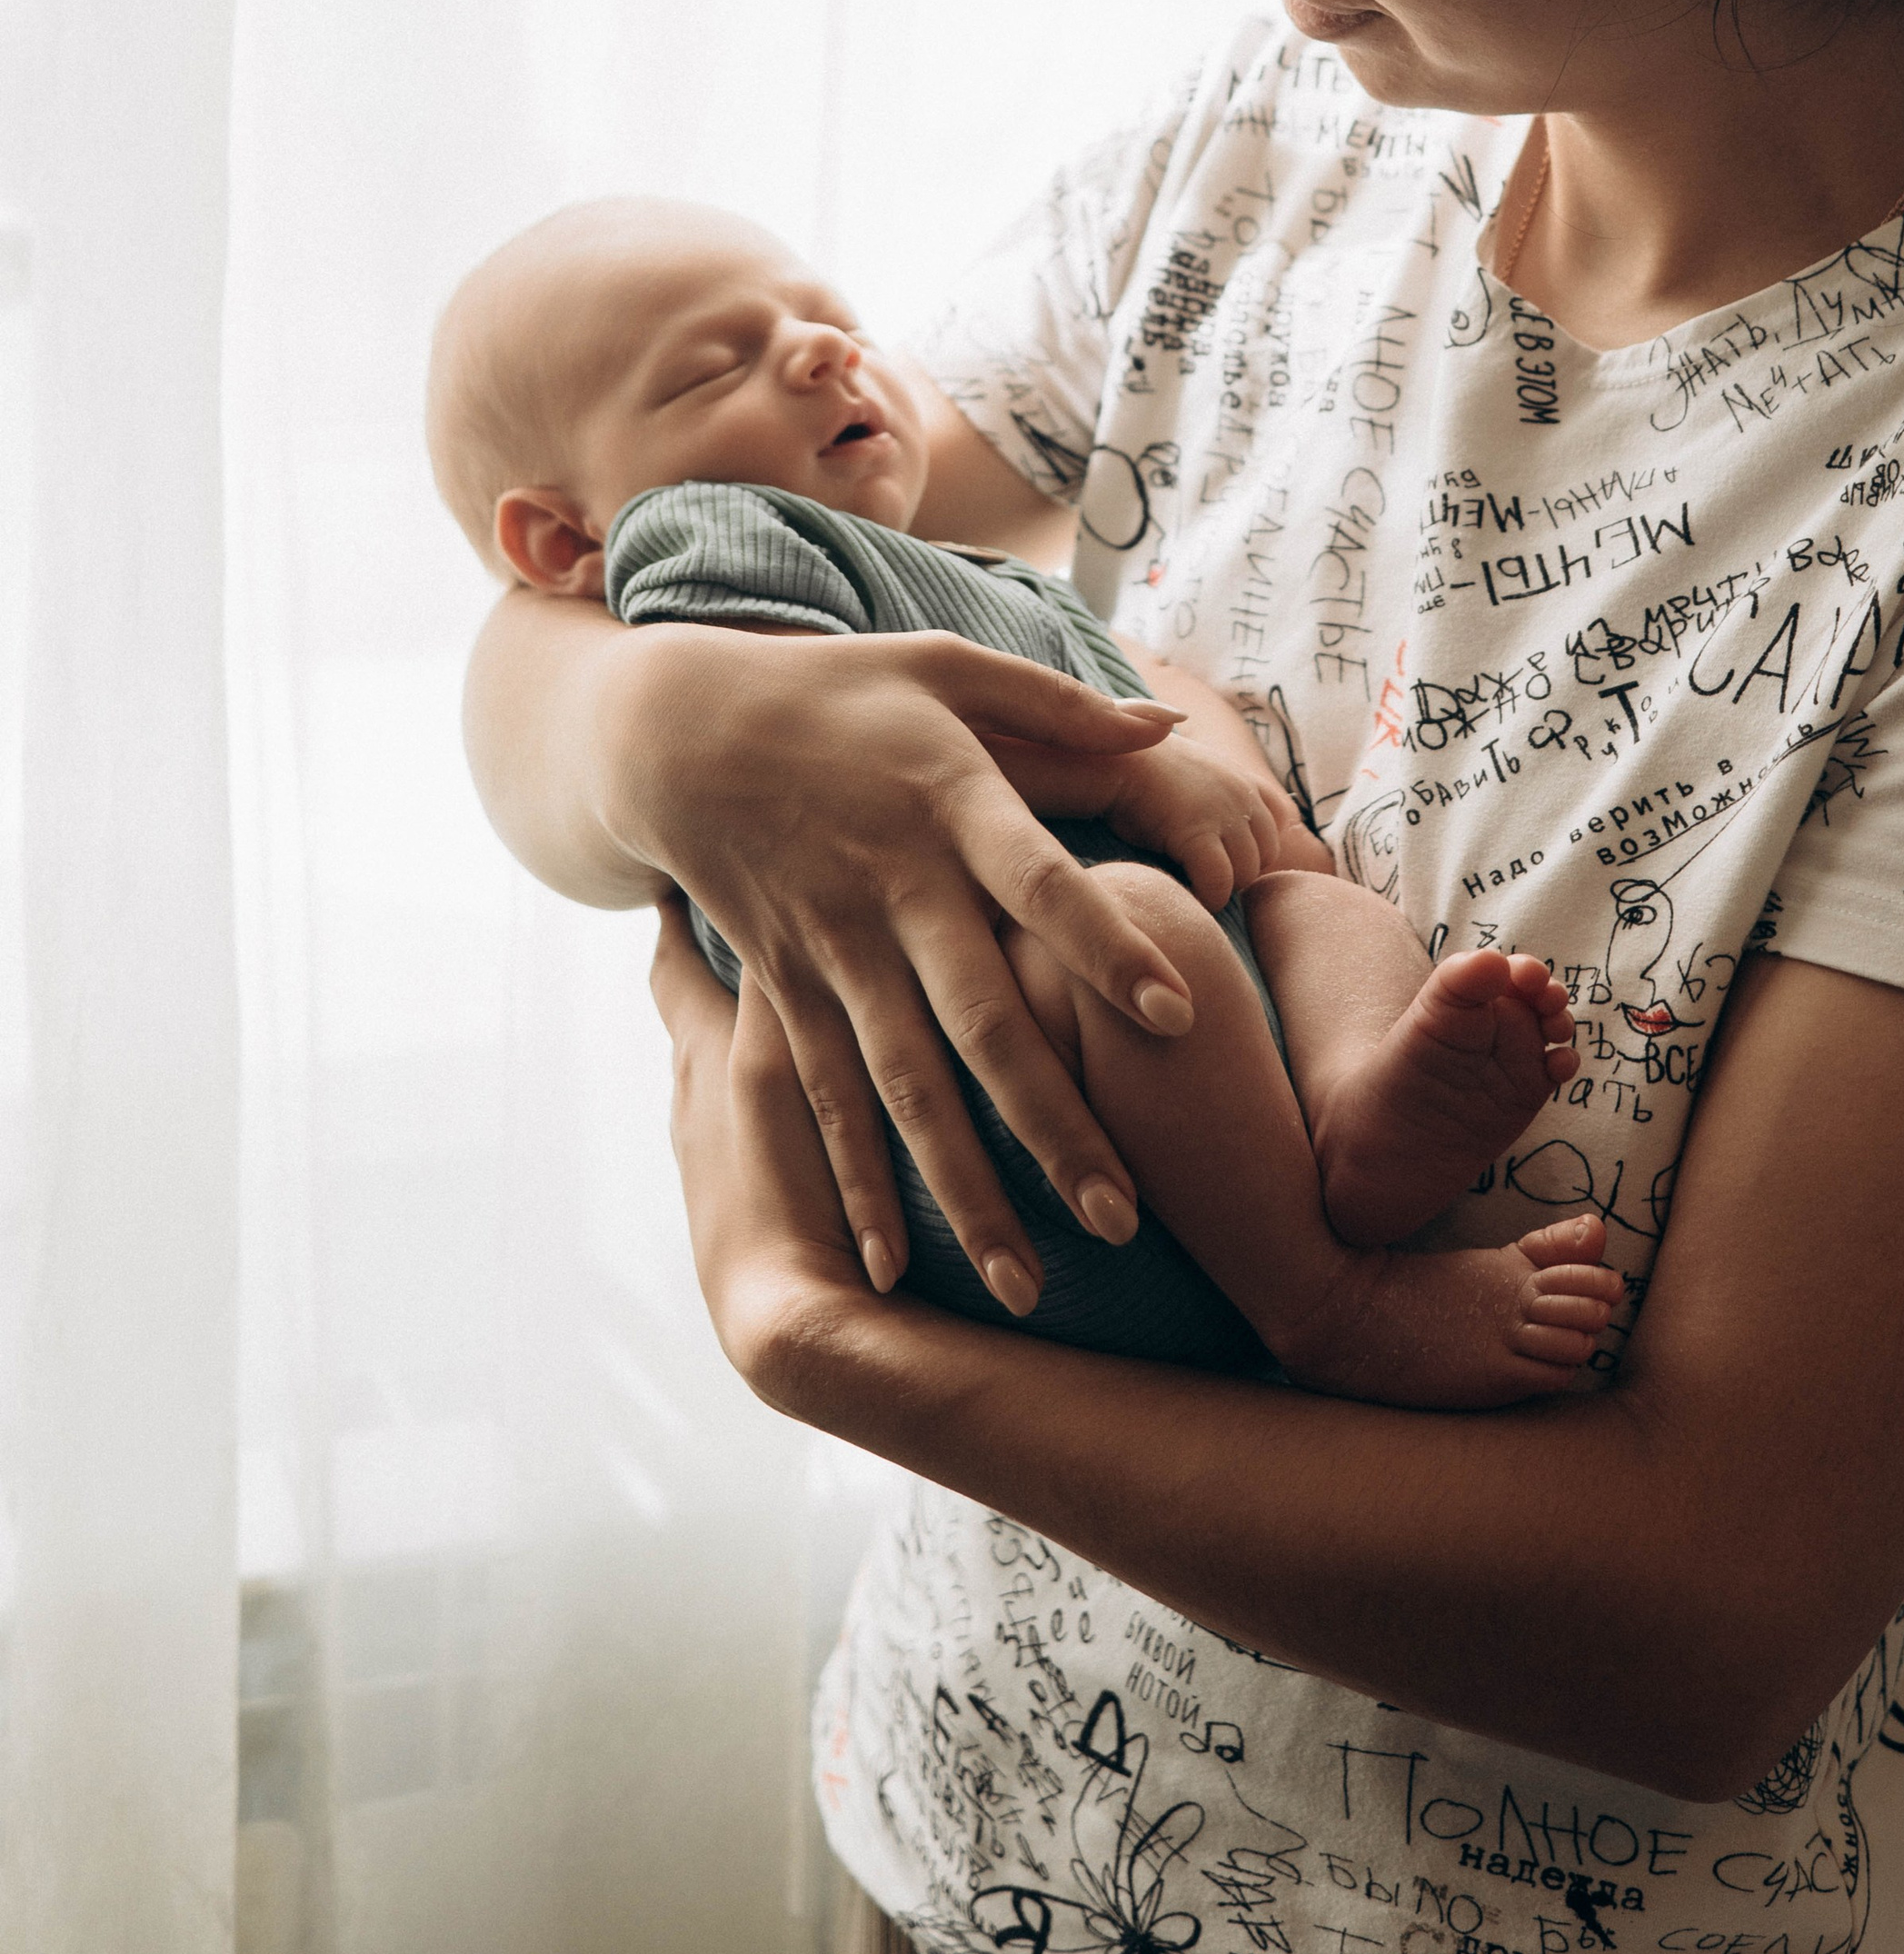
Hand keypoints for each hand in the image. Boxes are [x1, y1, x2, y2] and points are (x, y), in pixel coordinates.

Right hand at [600, 622, 1201, 1312]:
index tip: (1180, 1015)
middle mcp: (892, 889)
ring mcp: (832, 951)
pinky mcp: (785, 992)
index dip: (1104, 945)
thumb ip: (1062, 704)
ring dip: (965, 1190)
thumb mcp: (944, 665)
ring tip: (1033, 1288)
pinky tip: (898, 1268)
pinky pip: (826, 1103)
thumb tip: (1171, 728)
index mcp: (948, 802)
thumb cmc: (839, 692)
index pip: (1039, 881)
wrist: (674, 733)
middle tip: (1124, 1221)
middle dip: (1051, 1124)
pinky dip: (859, 1185)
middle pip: (979, 1019)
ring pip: (905, 1089)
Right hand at [1095, 733, 1333, 906]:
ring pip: (1246, 873)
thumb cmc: (1139, 771)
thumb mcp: (1190, 775)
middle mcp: (1241, 795)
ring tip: (1191, 889)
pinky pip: (1219, 882)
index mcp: (1242, 781)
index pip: (1275, 826)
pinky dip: (1208, 898)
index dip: (1251, 851)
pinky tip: (1185, 897)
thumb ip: (1213, 797)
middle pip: (1265, 855)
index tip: (1222, 862)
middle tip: (1203, 881)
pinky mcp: (1198, 834)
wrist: (1108, 758)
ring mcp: (1223, 813)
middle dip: (1239, 873)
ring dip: (1222, 888)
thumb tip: (1221, 829)